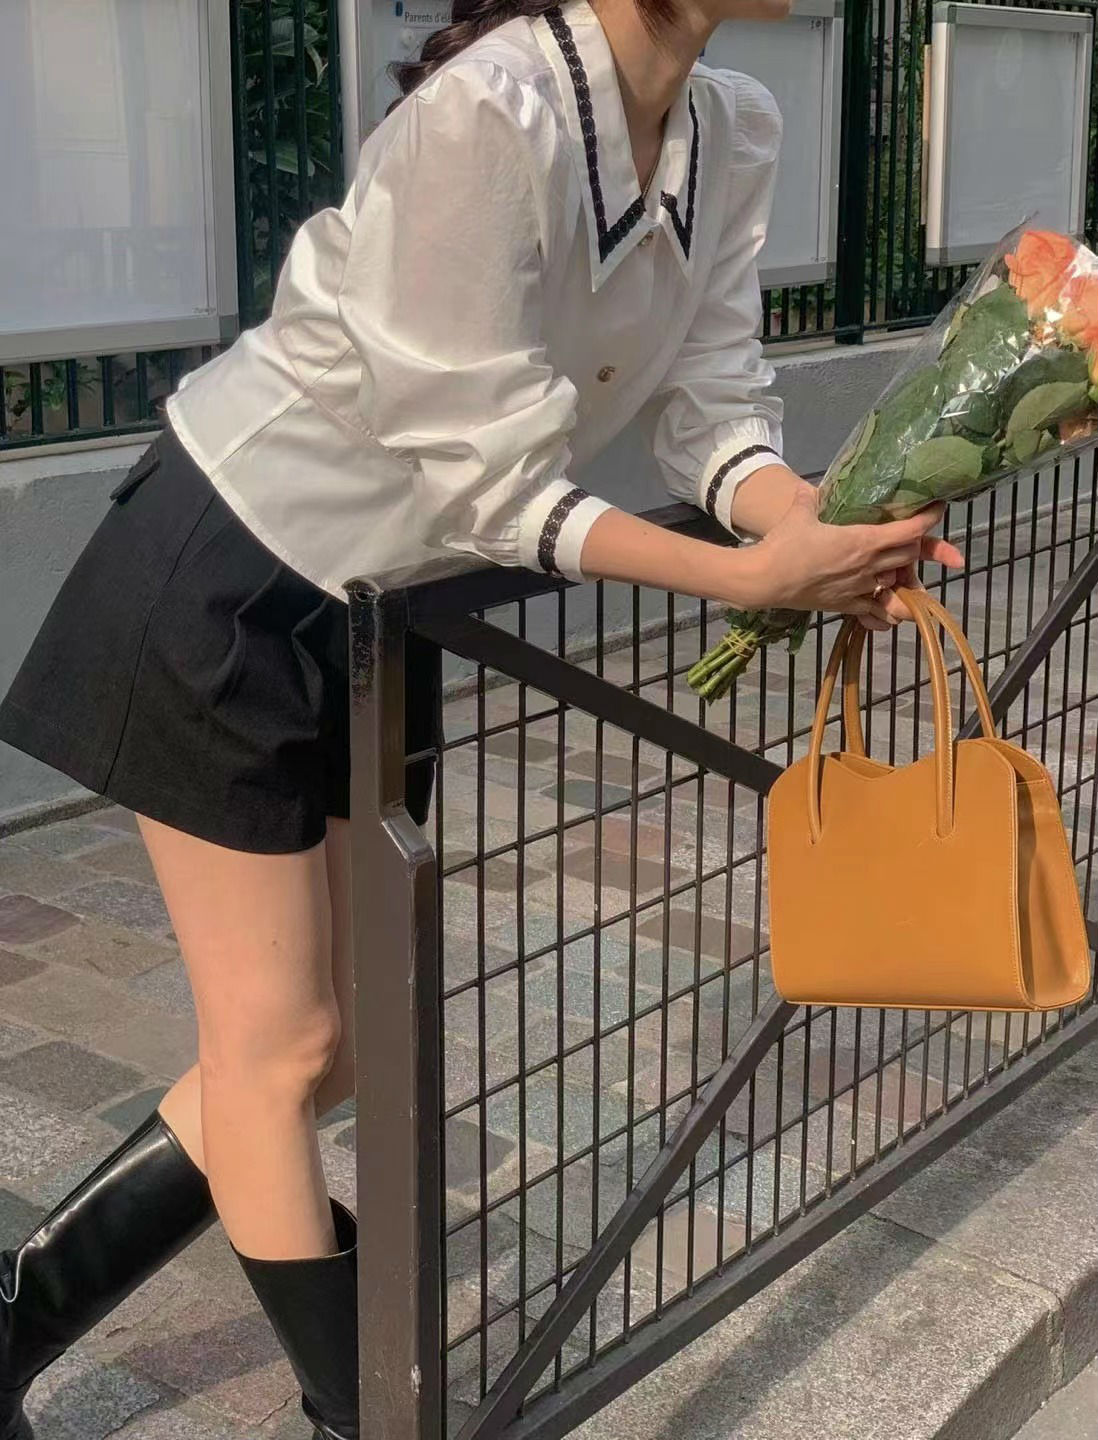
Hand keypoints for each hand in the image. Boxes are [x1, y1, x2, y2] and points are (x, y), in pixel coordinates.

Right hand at [740, 488, 964, 624]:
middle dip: (916, 544)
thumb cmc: (784, 545)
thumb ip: (809, 498)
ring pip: (898, 583)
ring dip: (904, 574)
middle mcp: (868, 566)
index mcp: (863, 541)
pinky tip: (888, 604)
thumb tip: (810, 488)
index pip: (909, 531)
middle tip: (912, 534)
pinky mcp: (846, 605)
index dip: (928, 519)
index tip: (938, 508)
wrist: (765, 581)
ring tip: (901, 568)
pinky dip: (886, 606)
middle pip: (909, 555)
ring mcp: (859, 588)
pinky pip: (876, 610)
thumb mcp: (799, 513)